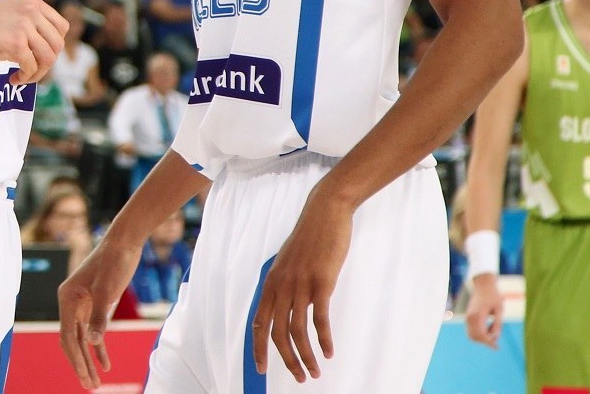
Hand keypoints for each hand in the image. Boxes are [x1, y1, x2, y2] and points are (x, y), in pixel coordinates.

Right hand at [0, 0, 66, 84]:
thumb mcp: (9, 11)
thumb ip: (29, 19)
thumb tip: (51, 43)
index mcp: (32, 0)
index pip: (61, 26)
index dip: (54, 46)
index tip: (40, 56)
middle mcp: (31, 10)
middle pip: (57, 44)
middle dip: (47, 62)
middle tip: (32, 70)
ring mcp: (24, 26)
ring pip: (48, 57)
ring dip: (37, 73)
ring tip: (23, 77)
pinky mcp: (15, 44)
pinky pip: (31, 67)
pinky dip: (25, 78)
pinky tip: (13, 79)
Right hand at [58, 236, 144, 389]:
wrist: (125, 242)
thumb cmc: (114, 262)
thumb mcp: (107, 290)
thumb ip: (99, 316)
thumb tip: (92, 342)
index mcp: (67, 298)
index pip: (67, 336)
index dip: (76, 359)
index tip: (86, 377)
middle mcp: (70, 303)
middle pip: (72, 341)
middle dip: (80, 365)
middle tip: (91, 386)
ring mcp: (82, 304)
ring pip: (82, 339)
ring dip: (88, 360)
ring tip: (96, 382)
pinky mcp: (94, 304)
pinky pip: (93, 331)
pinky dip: (99, 347)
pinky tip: (106, 363)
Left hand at [251, 190, 352, 382]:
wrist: (324, 212)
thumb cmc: (309, 238)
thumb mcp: (288, 262)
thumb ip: (284, 284)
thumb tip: (284, 305)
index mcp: (271, 283)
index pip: (260, 323)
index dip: (259, 348)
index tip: (262, 369)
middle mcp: (281, 286)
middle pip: (279, 334)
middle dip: (288, 360)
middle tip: (301, 377)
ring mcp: (301, 284)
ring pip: (298, 331)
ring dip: (307, 356)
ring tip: (316, 371)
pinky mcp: (321, 282)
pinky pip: (320, 319)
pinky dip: (324, 339)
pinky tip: (329, 351)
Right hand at [464, 273, 504, 348]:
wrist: (484, 285)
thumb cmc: (494, 296)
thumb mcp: (500, 309)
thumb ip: (498, 324)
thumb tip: (495, 338)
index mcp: (477, 316)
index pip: (481, 335)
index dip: (489, 343)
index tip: (497, 347)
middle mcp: (470, 317)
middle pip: (475, 337)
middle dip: (485, 341)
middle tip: (496, 340)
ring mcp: (467, 317)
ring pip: (471, 335)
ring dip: (482, 338)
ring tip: (493, 330)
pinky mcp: (468, 317)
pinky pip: (471, 331)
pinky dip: (479, 334)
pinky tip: (488, 328)